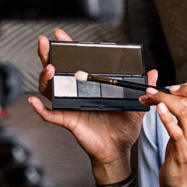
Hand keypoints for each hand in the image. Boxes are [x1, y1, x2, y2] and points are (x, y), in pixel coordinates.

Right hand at [28, 28, 156, 173]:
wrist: (119, 151)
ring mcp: (70, 106)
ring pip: (50, 89)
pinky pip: (51, 115)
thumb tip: (152, 73)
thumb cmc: (123, 130)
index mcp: (90, 86)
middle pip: (57, 71)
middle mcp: (77, 94)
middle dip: (48, 55)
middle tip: (45, 42)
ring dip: (46, 78)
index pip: (76, 63)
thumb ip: (143, 88)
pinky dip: (40, 109)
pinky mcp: (69, 121)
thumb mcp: (136, 106)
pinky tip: (34, 101)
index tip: (61, 36)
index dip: (67, 49)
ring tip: (49, 69)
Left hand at [140, 83, 186, 186]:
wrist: (184, 185)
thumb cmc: (185, 158)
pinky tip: (157, 109)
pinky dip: (165, 116)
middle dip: (167, 93)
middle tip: (151, 91)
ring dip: (163, 101)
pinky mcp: (184, 152)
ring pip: (183, 112)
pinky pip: (175, 129)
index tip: (174, 87)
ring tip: (149, 97)